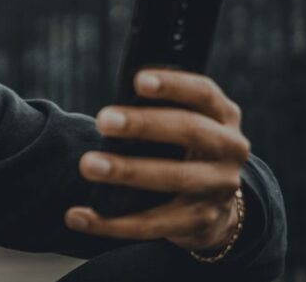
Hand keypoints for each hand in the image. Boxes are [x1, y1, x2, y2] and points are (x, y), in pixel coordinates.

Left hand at [64, 68, 249, 250]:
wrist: (216, 206)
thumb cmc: (183, 148)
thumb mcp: (185, 123)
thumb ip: (160, 110)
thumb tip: (114, 108)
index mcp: (222, 116)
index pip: (202, 93)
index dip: (173, 85)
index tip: (138, 80)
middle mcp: (229, 149)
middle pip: (190, 130)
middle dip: (144, 124)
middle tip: (104, 120)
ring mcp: (217, 188)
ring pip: (172, 178)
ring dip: (127, 171)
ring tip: (88, 164)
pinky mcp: (199, 222)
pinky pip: (151, 224)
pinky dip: (110, 222)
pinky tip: (77, 216)